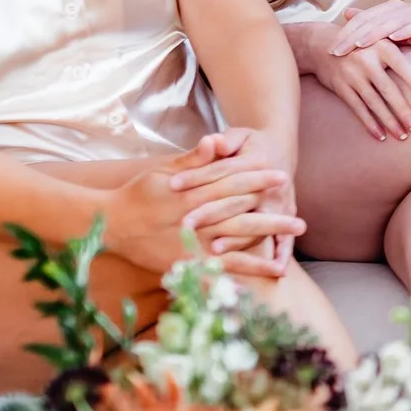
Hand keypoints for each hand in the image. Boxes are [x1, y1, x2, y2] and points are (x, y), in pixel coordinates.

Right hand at [103, 135, 300, 278]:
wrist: (109, 224)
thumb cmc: (137, 194)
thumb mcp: (163, 171)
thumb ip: (193, 160)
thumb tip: (215, 140)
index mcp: (192, 194)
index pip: (232, 184)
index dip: (258, 179)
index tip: (281, 175)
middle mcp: (196, 219)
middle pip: (241, 215)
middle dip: (272, 215)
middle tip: (301, 219)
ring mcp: (192, 243)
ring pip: (237, 241)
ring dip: (268, 239)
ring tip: (295, 237)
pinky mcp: (188, 263)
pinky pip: (224, 268)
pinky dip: (250, 269)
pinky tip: (274, 270)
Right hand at [308, 16, 410, 140]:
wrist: (323, 46)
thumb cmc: (366, 44)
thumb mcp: (385, 38)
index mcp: (381, 47)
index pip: (401, 65)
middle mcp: (365, 60)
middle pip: (387, 89)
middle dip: (402, 110)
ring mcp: (351, 75)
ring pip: (373, 103)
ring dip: (388, 121)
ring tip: (403, 136)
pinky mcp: (340, 87)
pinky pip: (357, 109)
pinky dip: (369, 123)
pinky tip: (381, 136)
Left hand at [328, 0, 410, 53]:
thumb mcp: (390, 35)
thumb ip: (370, 24)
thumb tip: (346, 13)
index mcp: (389, 9)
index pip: (362, 19)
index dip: (346, 33)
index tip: (332, 50)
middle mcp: (402, 8)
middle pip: (373, 21)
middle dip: (354, 36)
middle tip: (339, 51)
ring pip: (391, 23)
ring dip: (375, 34)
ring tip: (360, 45)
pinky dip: (406, 31)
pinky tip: (394, 39)